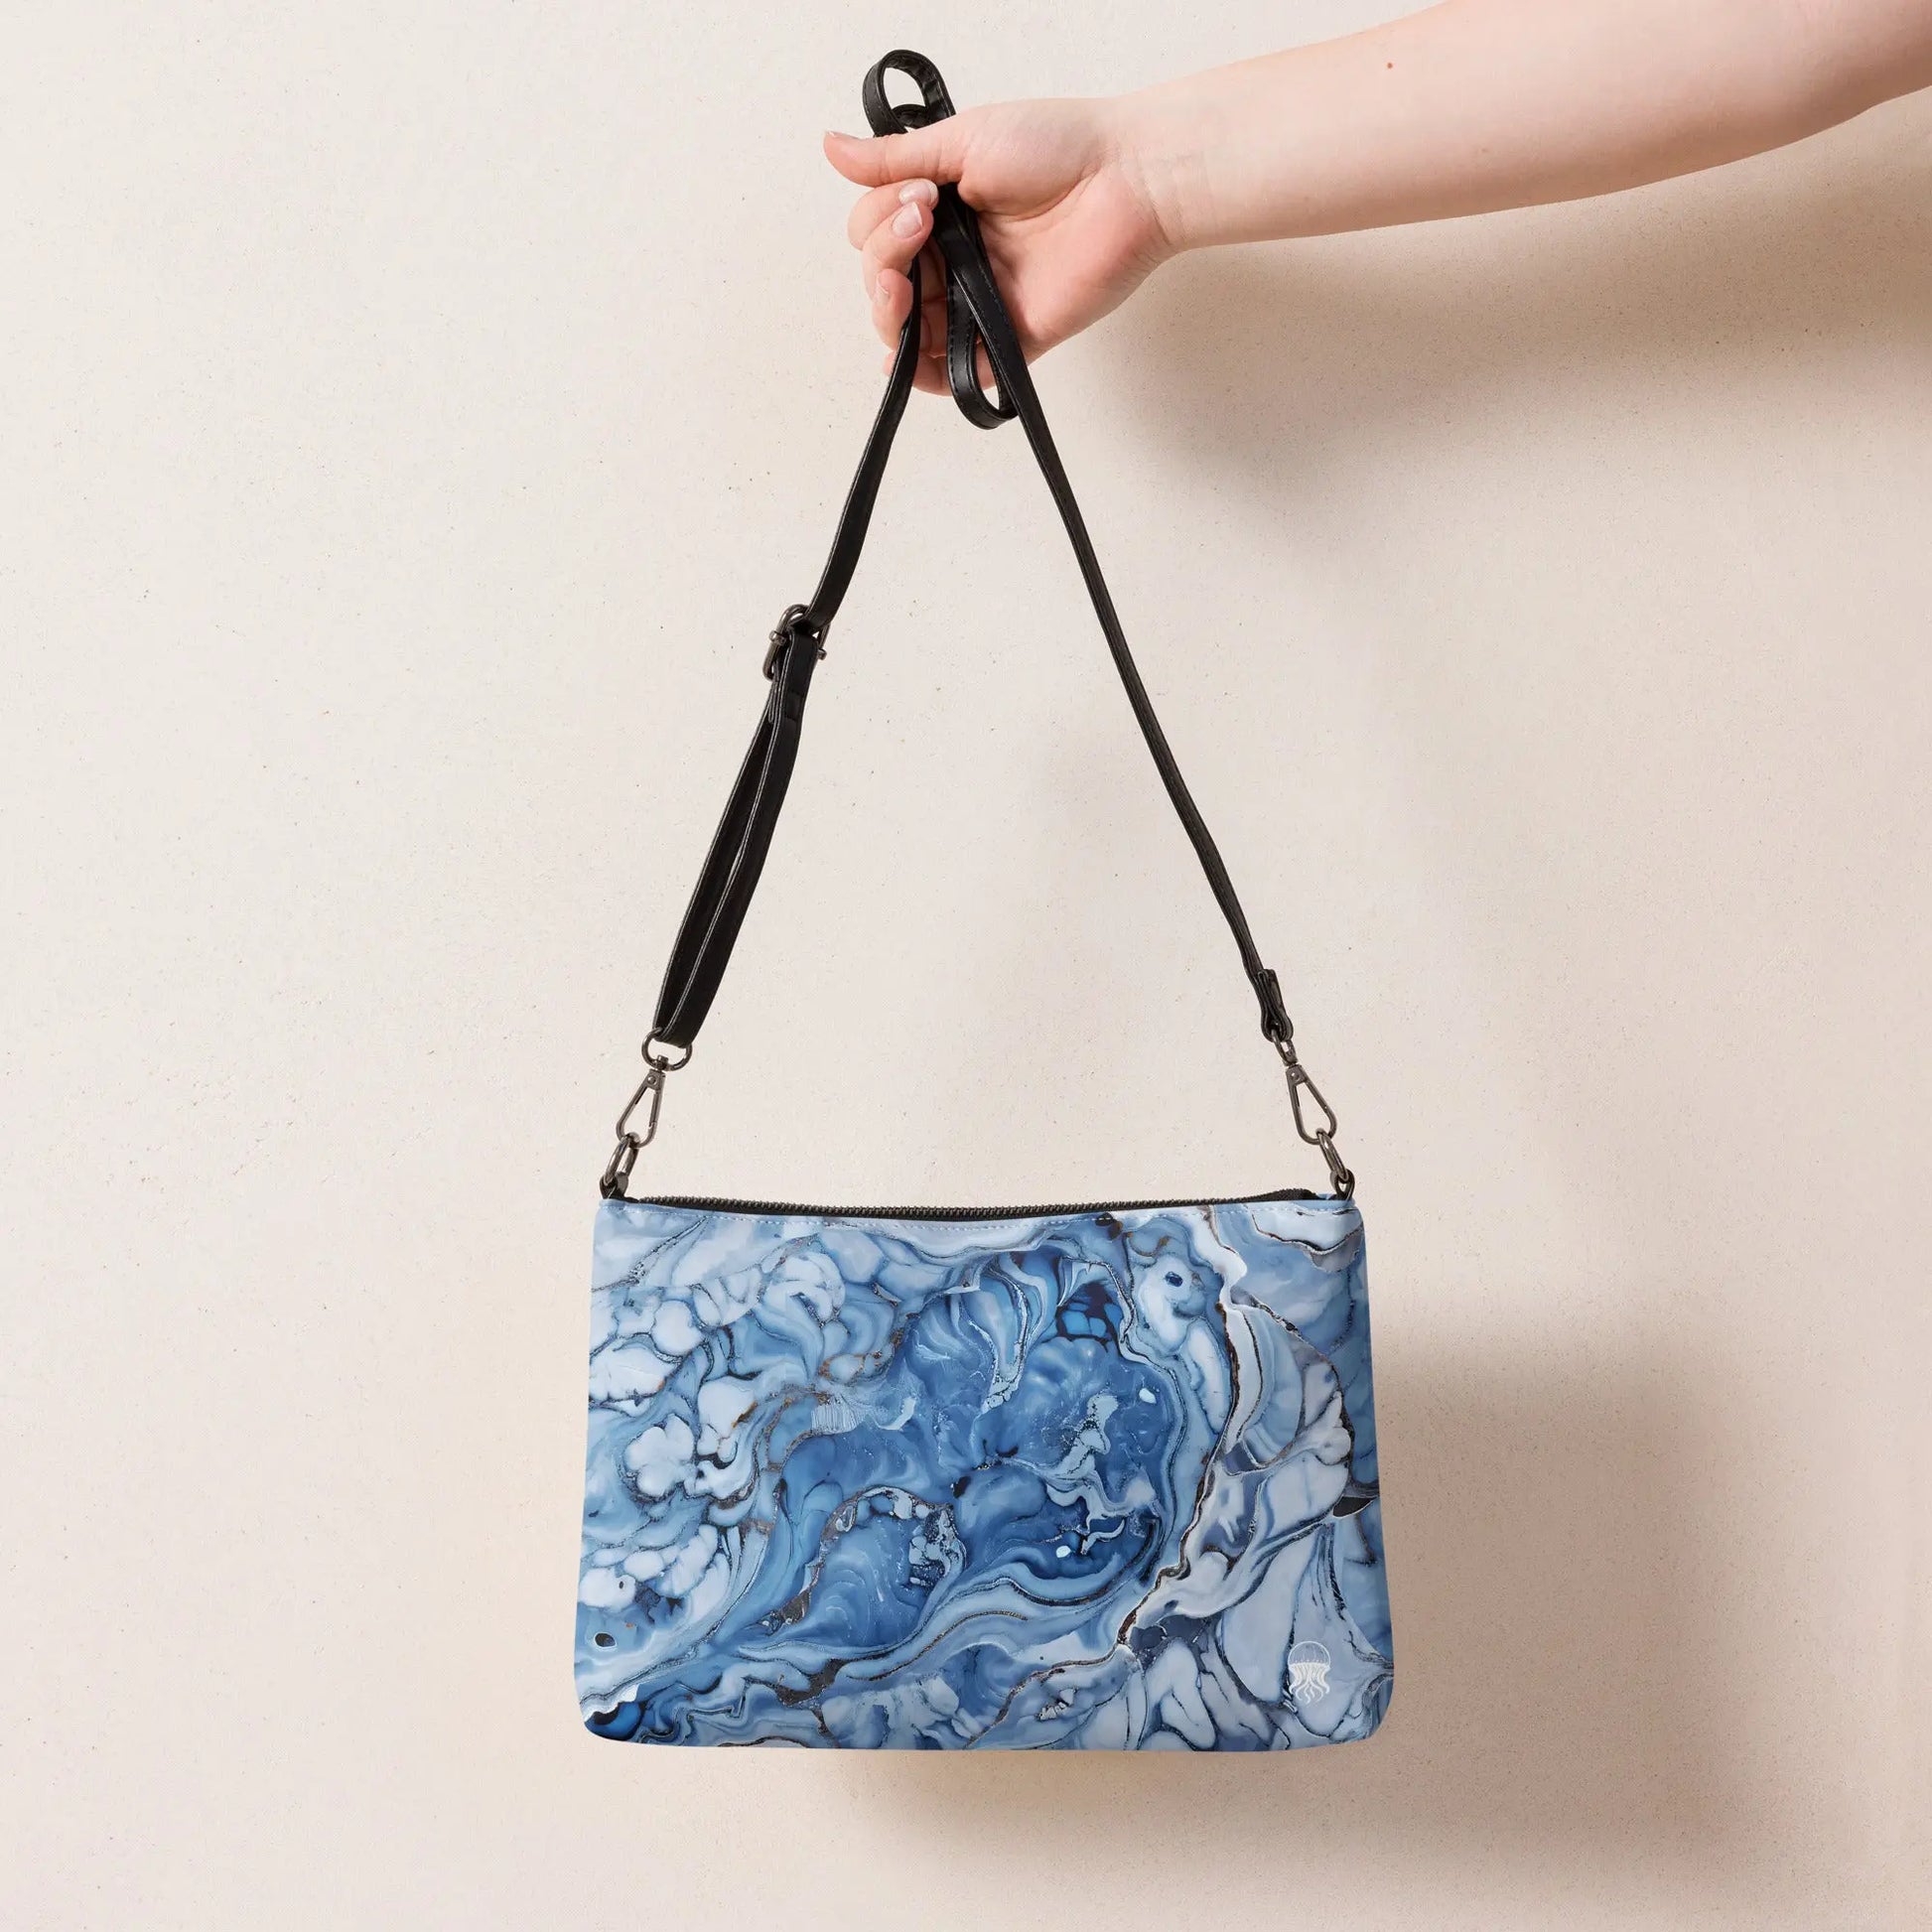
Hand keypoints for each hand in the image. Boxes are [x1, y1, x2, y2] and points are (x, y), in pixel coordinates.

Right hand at [824, 97, 1172, 393]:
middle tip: (921, 223)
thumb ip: (894, 159)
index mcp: (940, 212)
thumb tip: (831, 147)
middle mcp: (954, 259)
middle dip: (881, 261)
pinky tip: (904, 361)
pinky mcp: (1010, 338)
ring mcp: (979, 302)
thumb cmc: (1059, 147)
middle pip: (882, 284)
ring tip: (900, 286)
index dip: (880, 222)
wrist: (1127, 178)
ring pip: (908, 331)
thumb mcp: (963, 140)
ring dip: (888, 314)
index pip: (874, 235)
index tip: (919, 195)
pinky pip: (957, 373)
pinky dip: (925, 375)